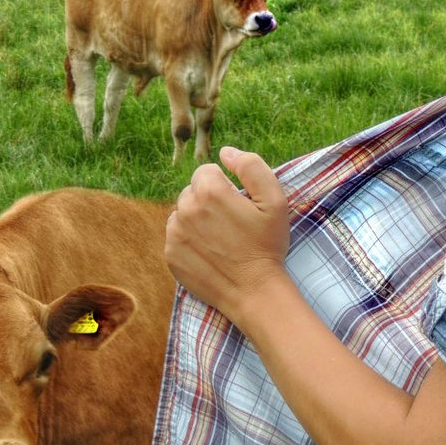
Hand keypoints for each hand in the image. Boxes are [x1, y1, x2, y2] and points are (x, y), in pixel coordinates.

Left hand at [165, 146, 292, 326]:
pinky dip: (189, 239)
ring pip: (182, 212)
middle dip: (208, 200)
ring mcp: (175, 233)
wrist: (254, 291)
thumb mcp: (274, 200)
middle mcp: (186, 209)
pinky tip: (209, 251)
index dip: (224, 185)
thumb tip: (225, 152)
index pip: (206, 171)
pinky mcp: (171, 254)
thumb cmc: (267, 244)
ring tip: (220, 238)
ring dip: (196, 219)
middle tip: (230, 222)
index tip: (237, 204)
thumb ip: (251, 166)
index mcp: (210, 191)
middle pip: (192, 191)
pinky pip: (175, 235)